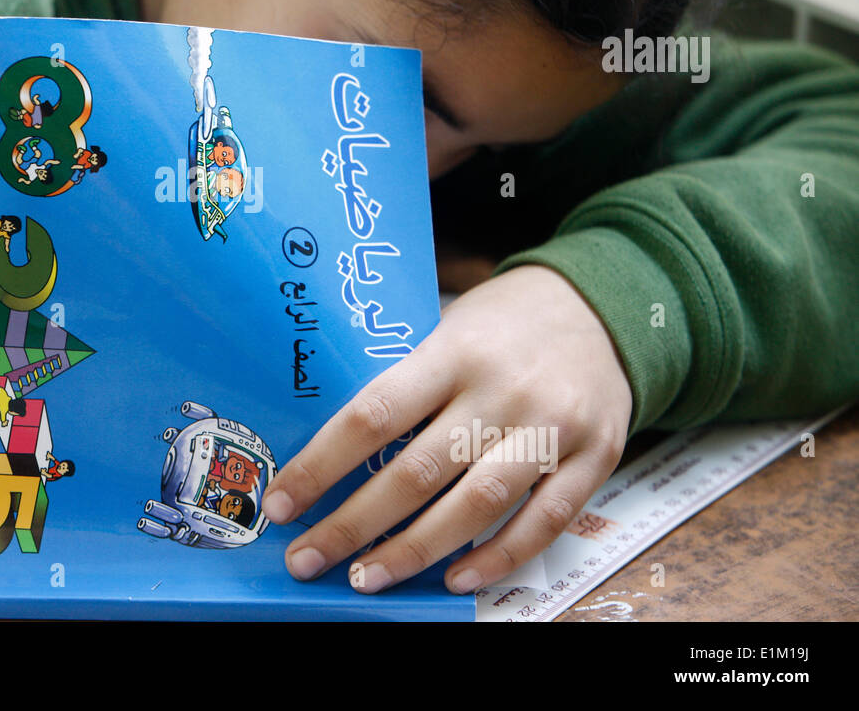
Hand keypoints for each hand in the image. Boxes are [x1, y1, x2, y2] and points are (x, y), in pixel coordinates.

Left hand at [260, 264, 632, 593]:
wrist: (602, 306)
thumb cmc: (502, 323)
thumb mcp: (448, 328)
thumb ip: (407, 382)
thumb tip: (331, 451)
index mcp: (454, 351)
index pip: (375, 415)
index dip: (322, 464)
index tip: (283, 502)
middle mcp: (504, 390)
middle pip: (419, 472)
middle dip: (354, 523)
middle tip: (308, 557)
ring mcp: (554, 427)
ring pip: (478, 505)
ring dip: (416, 550)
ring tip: (367, 578)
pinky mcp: (596, 458)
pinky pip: (545, 522)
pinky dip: (498, 558)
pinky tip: (454, 578)